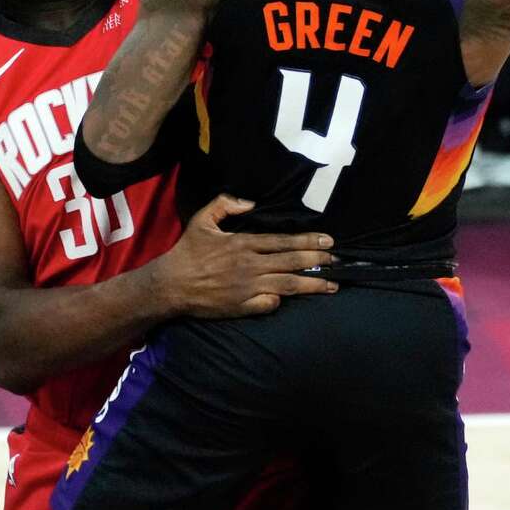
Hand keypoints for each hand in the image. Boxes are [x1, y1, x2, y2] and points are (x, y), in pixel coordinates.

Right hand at [153, 193, 336, 317]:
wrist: (171, 285)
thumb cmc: (187, 251)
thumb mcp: (202, 219)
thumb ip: (226, 204)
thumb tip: (251, 202)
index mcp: (243, 244)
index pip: (283, 242)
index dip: (308, 242)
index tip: (328, 241)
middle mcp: (250, 266)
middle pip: (291, 262)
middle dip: (318, 261)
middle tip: (337, 260)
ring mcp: (248, 288)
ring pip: (288, 285)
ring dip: (312, 284)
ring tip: (332, 285)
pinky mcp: (242, 307)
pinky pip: (269, 304)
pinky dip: (282, 301)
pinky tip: (294, 299)